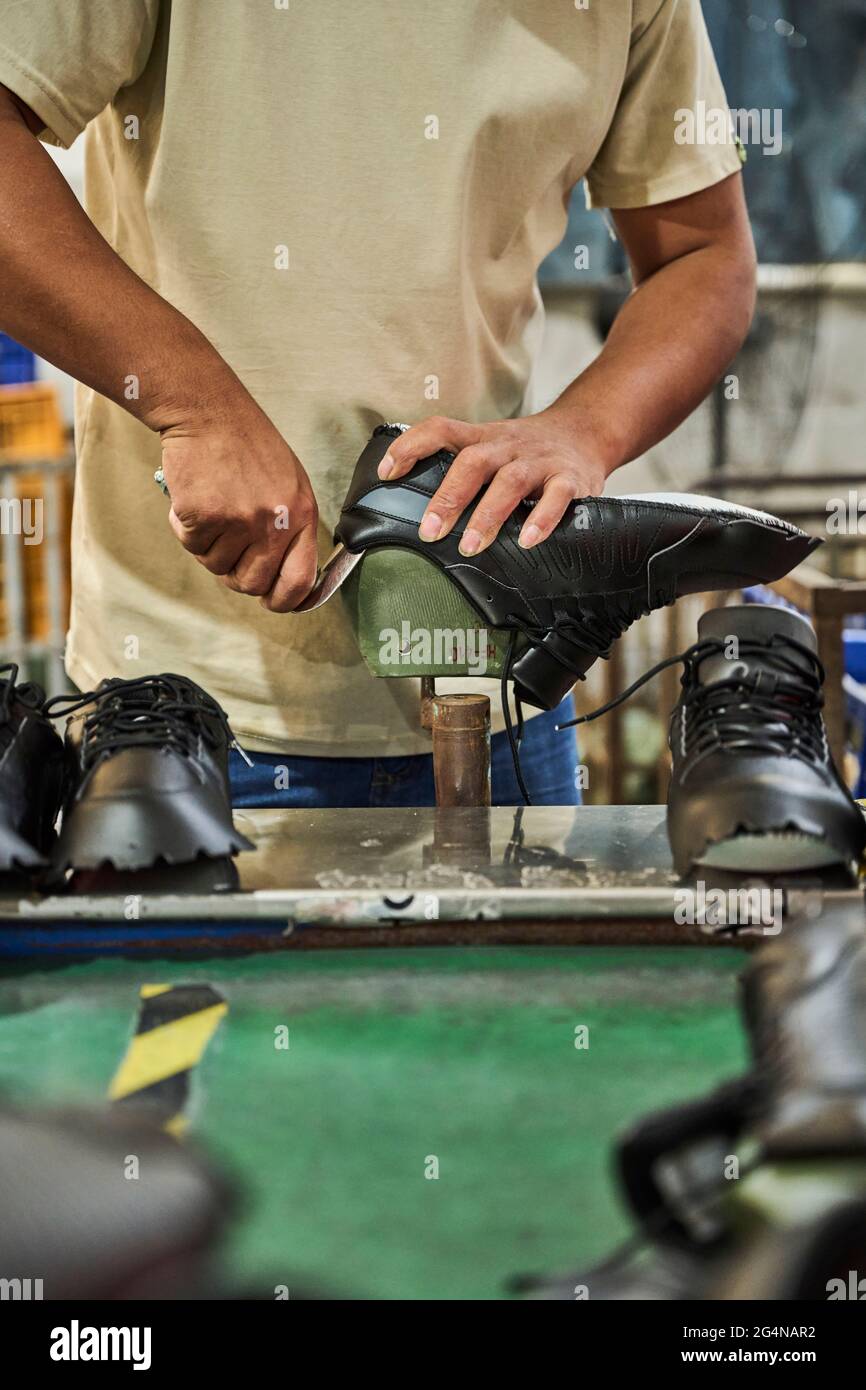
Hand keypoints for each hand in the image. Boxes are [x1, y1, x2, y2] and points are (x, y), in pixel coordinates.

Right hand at [159, 388, 318, 611]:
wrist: (208, 411)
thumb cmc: (247, 445)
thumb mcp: (289, 484)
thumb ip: (291, 528)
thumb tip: (285, 577)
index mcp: (302, 515)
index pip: (299, 581)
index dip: (283, 600)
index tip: (271, 601)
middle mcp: (275, 522)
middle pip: (252, 583)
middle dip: (235, 574)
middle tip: (227, 546)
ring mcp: (239, 520)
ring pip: (216, 567)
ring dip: (208, 546)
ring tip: (212, 507)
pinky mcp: (204, 515)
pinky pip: (191, 546)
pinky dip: (186, 529)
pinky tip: (193, 497)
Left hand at [376, 409, 609, 553]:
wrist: (585, 431)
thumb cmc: (526, 453)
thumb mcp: (491, 448)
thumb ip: (458, 471)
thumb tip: (413, 509)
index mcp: (482, 438)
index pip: (440, 430)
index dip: (410, 446)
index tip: (386, 473)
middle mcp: (507, 446)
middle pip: (472, 462)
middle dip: (449, 497)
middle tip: (430, 531)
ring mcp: (539, 462)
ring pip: (509, 482)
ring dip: (487, 515)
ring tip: (471, 545)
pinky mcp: (570, 479)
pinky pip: (557, 497)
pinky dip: (542, 518)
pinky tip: (527, 540)